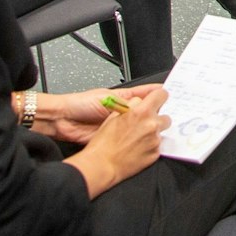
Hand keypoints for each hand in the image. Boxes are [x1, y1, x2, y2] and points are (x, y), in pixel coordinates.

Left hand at [39, 84, 163, 142]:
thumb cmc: (81, 104)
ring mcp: (120, 126)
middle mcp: (124, 112)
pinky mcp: (115, 139)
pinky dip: (139, 141)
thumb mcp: (109, 97)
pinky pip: (130, 140)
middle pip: (147, 112)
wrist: (63, 120)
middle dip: (158, 113)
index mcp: (124, 99)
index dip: (160, 95)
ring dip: (149, 128)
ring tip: (160, 128)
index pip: (147, 94)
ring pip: (141, 127)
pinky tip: (147, 140)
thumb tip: (152, 94)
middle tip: (172, 114)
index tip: (173, 95)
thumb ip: (131, 99)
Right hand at [65, 88, 168, 197]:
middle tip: (144, 124)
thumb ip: (131, 106)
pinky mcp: (155, 153)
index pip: (162, 94)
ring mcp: (155, 140)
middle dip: (157, 118)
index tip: (159, 99)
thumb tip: (140, 102)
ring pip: (161, 131)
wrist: (102, 165)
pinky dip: (150, 145)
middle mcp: (152, 124)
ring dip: (154, 132)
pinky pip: (158, 145)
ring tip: (138, 138)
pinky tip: (137, 148)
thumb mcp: (114, 116)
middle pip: (166, 115)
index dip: (159, 96)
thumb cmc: (104, 143)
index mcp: (141, 112)